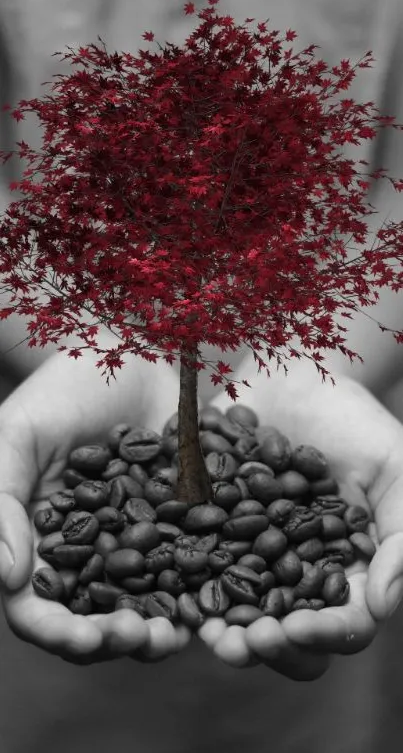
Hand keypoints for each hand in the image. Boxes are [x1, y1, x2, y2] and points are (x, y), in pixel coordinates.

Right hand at [0, 342, 190, 663]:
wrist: (138, 348)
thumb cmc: (66, 387)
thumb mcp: (19, 436)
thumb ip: (3, 504)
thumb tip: (6, 579)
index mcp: (40, 541)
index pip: (38, 606)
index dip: (57, 631)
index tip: (86, 640)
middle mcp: (90, 552)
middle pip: (95, 618)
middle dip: (115, 640)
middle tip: (142, 640)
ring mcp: (140, 542)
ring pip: (146, 605)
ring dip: (161, 630)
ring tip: (178, 636)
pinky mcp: (187, 526)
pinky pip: (195, 568)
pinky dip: (204, 592)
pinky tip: (219, 603)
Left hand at [199, 355, 402, 678]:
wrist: (294, 374)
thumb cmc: (354, 420)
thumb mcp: (397, 468)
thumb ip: (401, 536)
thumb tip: (380, 604)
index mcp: (347, 570)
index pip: (345, 622)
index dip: (325, 633)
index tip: (299, 628)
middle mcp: (297, 574)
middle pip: (288, 632)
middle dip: (268, 645)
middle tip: (245, 643)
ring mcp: (250, 555)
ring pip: (239, 611)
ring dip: (223, 630)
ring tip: (208, 634)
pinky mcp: (208, 530)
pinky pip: (194, 565)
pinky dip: (184, 580)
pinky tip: (171, 585)